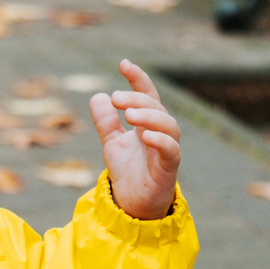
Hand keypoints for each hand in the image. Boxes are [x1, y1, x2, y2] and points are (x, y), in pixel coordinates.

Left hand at [87, 60, 180, 219]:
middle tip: (116, 98)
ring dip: (150, 116)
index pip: (147, 95)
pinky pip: (172, 151)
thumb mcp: (111, 143)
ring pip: (169, 126)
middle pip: (156, 107)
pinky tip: (144, 136)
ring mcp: (166, 150)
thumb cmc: (128, 172)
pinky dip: (161, 141)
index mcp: (147, 124)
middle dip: (137, 99)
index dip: (138, 78)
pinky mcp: (168, 169)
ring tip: (129, 115)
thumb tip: (97, 96)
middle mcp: (160, 133)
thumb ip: (105, 122)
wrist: (132, 205)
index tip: (123, 64)